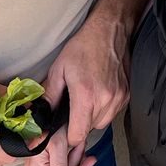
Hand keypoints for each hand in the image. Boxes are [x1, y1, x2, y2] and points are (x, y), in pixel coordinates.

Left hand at [22, 19, 128, 165]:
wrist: (110, 29)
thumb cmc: (84, 46)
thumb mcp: (59, 69)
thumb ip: (49, 97)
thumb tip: (38, 118)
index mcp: (86, 95)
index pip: (77, 135)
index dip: (67, 136)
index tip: (63, 128)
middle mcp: (106, 99)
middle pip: (90, 130)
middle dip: (79, 123)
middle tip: (73, 107)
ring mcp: (119, 97)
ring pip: (102, 122)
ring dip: (93, 116)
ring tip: (87, 97)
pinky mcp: (127, 94)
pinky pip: (113, 112)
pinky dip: (105, 108)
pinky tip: (99, 92)